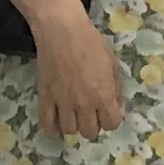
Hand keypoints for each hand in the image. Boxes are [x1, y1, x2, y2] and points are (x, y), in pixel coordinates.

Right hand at [32, 13, 126, 141]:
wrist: (62, 32)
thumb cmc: (92, 44)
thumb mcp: (113, 65)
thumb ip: (116, 92)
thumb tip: (118, 112)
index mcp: (103, 95)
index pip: (111, 125)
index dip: (112, 120)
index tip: (108, 112)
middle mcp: (84, 104)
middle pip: (90, 132)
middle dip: (94, 125)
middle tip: (92, 114)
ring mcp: (62, 103)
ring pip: (70, 131)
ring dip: (75, 126)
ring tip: (75, 115)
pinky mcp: (45, 98)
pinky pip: (47, 124)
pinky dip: (53, 128)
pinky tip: (58, 122)